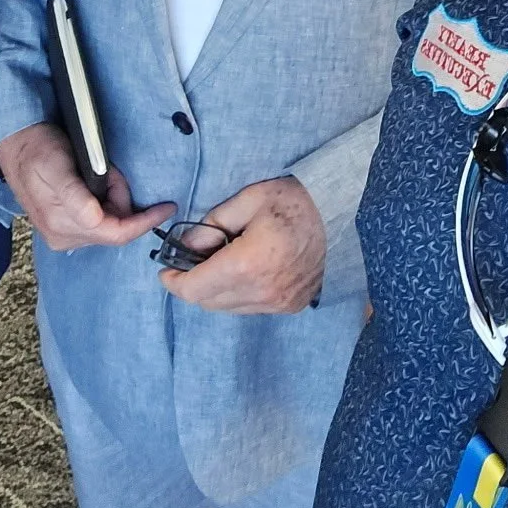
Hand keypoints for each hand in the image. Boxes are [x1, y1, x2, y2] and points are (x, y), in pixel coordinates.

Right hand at [0, 121, 173, 251]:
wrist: (16, 145)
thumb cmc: (37, 149)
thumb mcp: (55, 164)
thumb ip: (73, 194)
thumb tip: (93, 219)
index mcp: (61, 225)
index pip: (115, 234)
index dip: (143, 222)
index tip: (167, 207)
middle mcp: (62, 237)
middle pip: (115, 228)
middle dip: (122, 200)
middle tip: (109, 171)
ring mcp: (63, 235)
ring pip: (110, 224)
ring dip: (114, 198)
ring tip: (99, 173)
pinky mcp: (64, 228)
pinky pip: (100, 222)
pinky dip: (107, 202)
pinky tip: (96, 184)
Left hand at [160, 176, 325, 314]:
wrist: (342, 213)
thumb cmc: (293, 200)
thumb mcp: (247, 200)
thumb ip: (210, 226)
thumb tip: (184, 248)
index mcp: (247, 264)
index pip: (195, 289)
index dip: (173, 282)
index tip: (165, 269)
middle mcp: (262, 292)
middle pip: (208, 302)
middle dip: (192, 284)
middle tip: (191, 260)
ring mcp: (279, 304)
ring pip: (228, 308)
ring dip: (214, 291)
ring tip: (218, 263)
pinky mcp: (291, 306)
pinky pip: (250, 308)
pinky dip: (237, 294)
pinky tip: (243, 270)